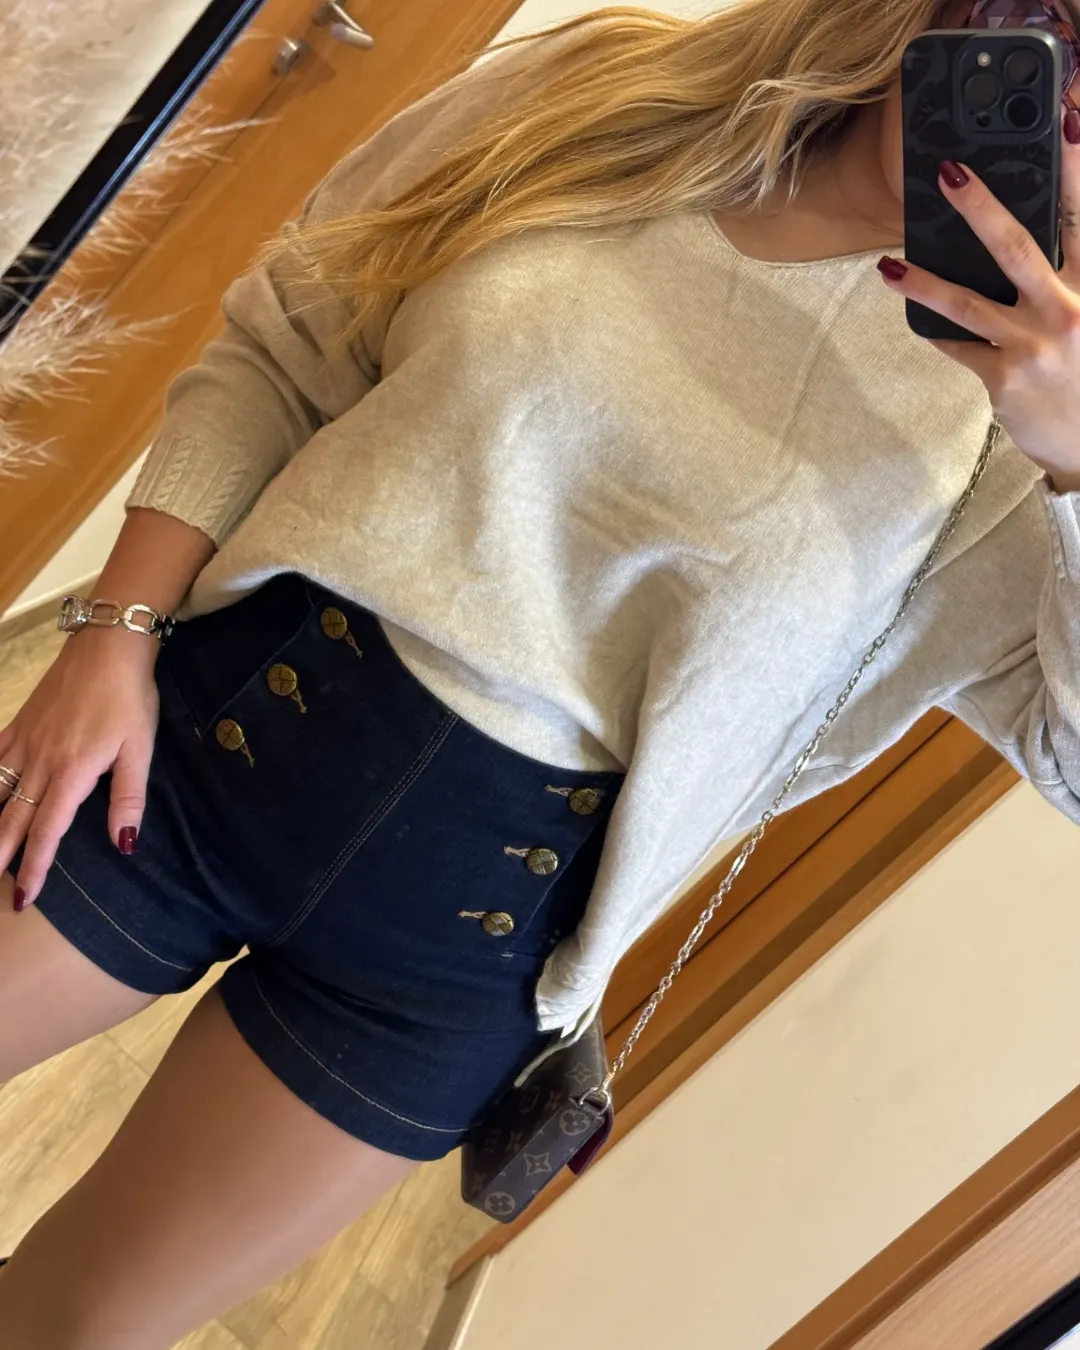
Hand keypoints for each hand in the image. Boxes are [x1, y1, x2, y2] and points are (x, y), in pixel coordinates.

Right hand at [0, 629, 159, 909]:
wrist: (108, 646)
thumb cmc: (130, 699)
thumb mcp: (140, 750)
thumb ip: (128, 799)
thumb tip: (123, 845)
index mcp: (71, 774)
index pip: (47, 832)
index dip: (36, 867)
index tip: (25, 897)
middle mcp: (39, 762)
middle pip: (11, 819)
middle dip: (0, 857)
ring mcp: (24, 741)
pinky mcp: (19, 722)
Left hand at [877, 113, 1079, 493]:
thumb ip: (1072, 274)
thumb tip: (1039, 239)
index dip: (1076, 163)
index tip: (1067, 116)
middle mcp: (1067, 309)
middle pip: (1017, 246)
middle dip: (980, 206)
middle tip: (948, 172)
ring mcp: (1032, 345)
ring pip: (967, 303)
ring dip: (924, 280)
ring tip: (889, 266)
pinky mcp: (1003, 378)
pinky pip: (958, 346)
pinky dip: (937, 331)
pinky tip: (916, 317)